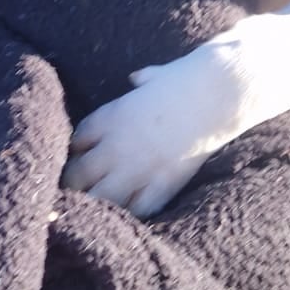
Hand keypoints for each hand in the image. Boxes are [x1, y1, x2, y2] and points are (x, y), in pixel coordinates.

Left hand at [64, 57, 231, 216]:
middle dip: (73, 183)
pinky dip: (130, 213)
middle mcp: (116, 147)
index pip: (75, 141)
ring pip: (99, 198)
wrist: (216, 94)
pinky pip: (135, 210)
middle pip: (77, 175)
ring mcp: (137, 169)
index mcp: (109, 118)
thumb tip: (136, 79)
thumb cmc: (186, 79)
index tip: (80, 154)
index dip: (75, 150)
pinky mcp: (161, 186)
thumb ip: (141, 82)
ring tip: (99, 204)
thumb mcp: (154, 76)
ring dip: (95, 201)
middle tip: (79, 188)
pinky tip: (130, 211)